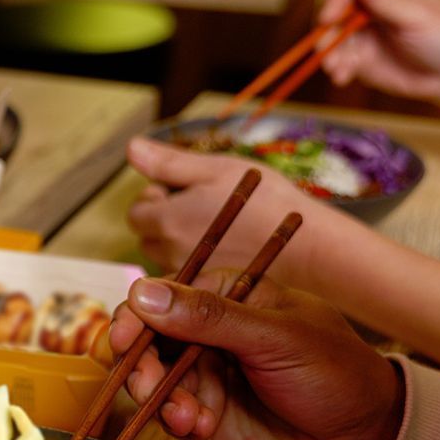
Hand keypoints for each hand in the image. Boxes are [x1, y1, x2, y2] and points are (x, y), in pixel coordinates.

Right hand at [107, 274, 404, 439]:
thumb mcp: (277, 337)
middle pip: (147, 341)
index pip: (164, 297)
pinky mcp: (203, 421)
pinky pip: (169, 417)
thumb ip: (210, 317)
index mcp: (228, 298)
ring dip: (159, 399)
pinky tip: (201, 430)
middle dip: (140, 365)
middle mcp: (208, 336)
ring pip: (151, 382)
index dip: (137, 316)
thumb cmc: (337, 374)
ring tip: (188, 417)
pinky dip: (176, 423)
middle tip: (148, 387)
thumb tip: (143, 293)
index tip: (124, 339)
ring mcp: (204, 380)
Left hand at [126, 137, 335, 280]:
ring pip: (169, 255)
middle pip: (149, 236)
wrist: (308, 247)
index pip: (137, 212)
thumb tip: (132, 147)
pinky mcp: (206, 292)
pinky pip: (189, 273)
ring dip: (182, 240)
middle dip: (167, 219)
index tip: (188, 190)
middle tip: (206, 206)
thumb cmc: (266, 201)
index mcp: (166, 220)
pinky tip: (229, 249)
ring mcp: (187, 275)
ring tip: (223, 226)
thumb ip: (169, 163)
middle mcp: (168, 253)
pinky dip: (200, 260)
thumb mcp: (217, 169)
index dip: (158, 197)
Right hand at [318, 0, 439, 101]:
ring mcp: (366, 38)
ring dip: (330, 55)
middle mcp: (372, 14)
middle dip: (327, 33)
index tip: (329, 17)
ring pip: (334, 42)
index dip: (337, 0)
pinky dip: (337, 70)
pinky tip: (343, 78)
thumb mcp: (418, 17)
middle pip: (337, 16)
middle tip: (325, 50)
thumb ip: (388, 2)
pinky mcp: (363, 62)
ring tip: (338, 70)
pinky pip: (341, 63)